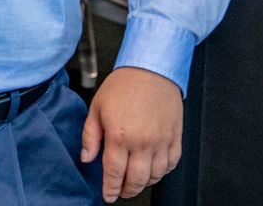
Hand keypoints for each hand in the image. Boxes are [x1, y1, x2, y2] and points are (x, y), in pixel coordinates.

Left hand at [81, 66, 183, 201]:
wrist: (151, 70)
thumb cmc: (123, 86)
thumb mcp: (96, 108)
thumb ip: (90, 136)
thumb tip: (86, 157)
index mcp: (120, 135)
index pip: (114, 172)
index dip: (110, 188)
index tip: (108, 196)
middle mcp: (143, 142)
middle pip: (136, 180)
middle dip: (127, 191)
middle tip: (120, 192)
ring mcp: (162, 142)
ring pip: (155, 176)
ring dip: (144, 183)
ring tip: (134, 181)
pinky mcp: (176, 138)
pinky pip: (171, 165)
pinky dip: (162, 172)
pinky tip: (153, 170)